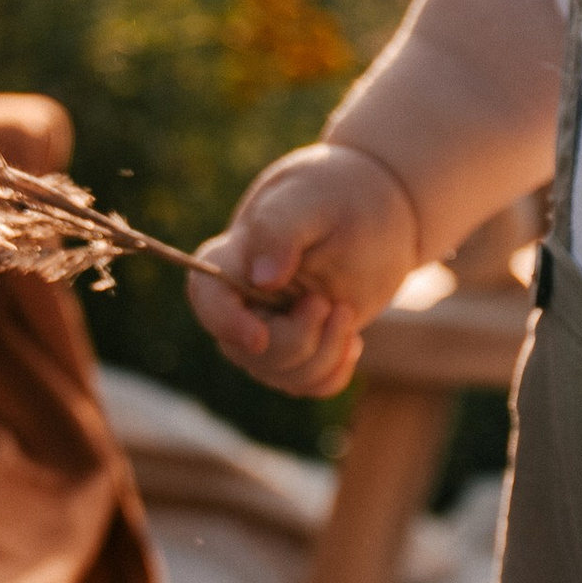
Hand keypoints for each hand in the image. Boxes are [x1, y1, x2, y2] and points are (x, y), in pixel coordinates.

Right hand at [188, 142, 420, 398]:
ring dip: (323, 354)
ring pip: (280, 375)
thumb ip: (281, 231)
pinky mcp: (300, 349)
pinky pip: (307, 386)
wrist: (374, 212)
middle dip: (298, 339)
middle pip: (250, 351)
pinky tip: (352, 342)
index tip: (258, 337)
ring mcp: (269, 331)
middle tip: (331, 303)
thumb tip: (262, 279)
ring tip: (344, 311)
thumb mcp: (312, 202)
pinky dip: (334, 373)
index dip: (225, 324)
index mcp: (232, 260)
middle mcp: (242, 303)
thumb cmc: (335, 197)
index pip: (207, 299)